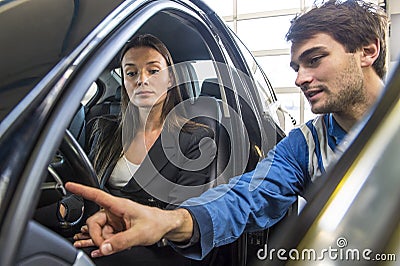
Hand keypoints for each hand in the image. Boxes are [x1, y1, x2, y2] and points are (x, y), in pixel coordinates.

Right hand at [65, 182, 193, 257]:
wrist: (164, 227)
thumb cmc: (156, 223)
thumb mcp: (140, 233)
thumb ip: (121, 241)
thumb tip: (104, 248)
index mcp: (119, 205)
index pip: (97, 195)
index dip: (82, 190)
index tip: (70, 185)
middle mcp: (114, 212)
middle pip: (93, 222)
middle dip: (96, 236)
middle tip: (106, 246)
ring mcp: (114, 221)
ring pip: (98, 232)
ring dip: (102, 242)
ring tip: (111, 247)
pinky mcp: (116, 230)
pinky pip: (102, 237)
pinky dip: (100, 244)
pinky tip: (98, 250)